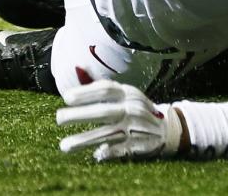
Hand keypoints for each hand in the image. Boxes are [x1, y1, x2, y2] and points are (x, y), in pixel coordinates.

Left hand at [57, 81, 181, 161]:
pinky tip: (95, 155)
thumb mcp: (126, 95)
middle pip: (104, 112)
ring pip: (108, 134)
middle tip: (59, 119)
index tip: (67, 97)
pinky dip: (107, 152)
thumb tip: (77, 71)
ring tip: (64, 146)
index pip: (106, 90)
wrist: (168, 129)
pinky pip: (121, 149)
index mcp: (129, 94)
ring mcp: (137, 127)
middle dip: (80, 115)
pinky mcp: (140, 144)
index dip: (86, 92)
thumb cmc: (137, 110)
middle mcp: (133, 108)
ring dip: (85, 140)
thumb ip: (103, 90)